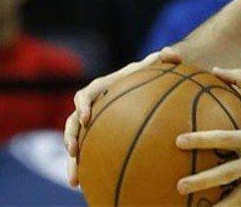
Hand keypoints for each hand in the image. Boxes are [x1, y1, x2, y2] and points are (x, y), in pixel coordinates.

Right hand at [65, 47, 183, 186]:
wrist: (164, 81)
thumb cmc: (164, 71)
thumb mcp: (168, 61)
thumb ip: (170, 56)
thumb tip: (169, 52)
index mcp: (107, 86)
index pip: (87, 93)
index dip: (82, 104)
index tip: (86, 117)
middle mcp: (97, 105)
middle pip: (74, 121)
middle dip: (70, 136)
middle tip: (73, 151)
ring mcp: (99, 122)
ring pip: (78, 142)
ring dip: (73, 160)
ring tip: (74, 179)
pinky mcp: (105, 136)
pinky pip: (92, 153)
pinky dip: (89, 168)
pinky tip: (90, 187)